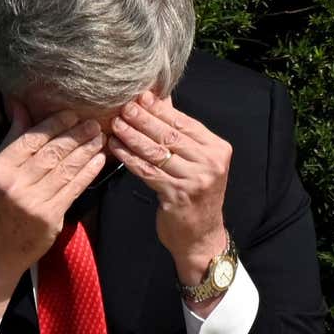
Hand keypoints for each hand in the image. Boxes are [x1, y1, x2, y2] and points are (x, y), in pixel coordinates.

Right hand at [0, 100, 107, 326]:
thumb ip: (11, 139)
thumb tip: (20, 105)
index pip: (31, 139)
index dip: (54, 124)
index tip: (72, 113)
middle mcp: (14, 184)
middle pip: (52, 152)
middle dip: (76, 135)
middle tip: (94, 122)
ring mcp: (33, 202)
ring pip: (66, 169)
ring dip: (86, 151)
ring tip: (99, 137)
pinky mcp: (50, 217)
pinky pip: (74, 189)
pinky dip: (88, 172)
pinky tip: (98, 160)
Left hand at [108, 90, 232, 291]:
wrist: (202, 236)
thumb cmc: (196, 195)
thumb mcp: (197, 162)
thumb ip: (181, 135)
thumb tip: (160, 102)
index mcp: (217, 149)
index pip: (184, 123)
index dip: (160, 109)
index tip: (140, 96)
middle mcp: (210, 162)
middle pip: (169, 135)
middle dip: (143, 119)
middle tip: (124, 107)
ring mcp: (195, 179)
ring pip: (156, 151)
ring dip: (132, 136)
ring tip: (115, 124)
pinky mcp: (177, 195)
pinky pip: (147, 171)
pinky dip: (129, 158)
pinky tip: (116, 148)